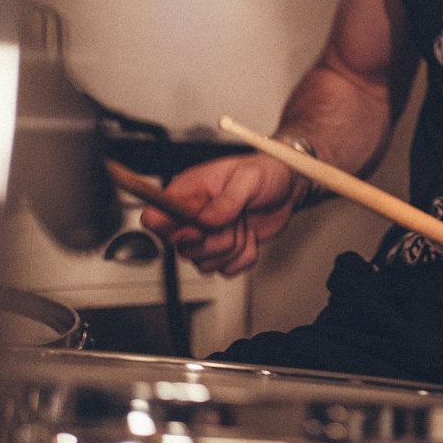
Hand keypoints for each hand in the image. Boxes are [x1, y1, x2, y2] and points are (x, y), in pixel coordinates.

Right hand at [139, 154, 301, 275]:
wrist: (289, 186)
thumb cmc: (265, 173)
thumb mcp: (248, 178)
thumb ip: (226, 200)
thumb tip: (206, 220)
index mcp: (188, 193)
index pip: (154, 216)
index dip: (166, 229)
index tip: (196, 229)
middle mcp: (192, 217)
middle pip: (181, 248)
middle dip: (215, 240)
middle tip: (236, 220)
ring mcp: (207, 236)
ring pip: (204, 263)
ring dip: (232, 248)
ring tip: (244, 224)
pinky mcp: (224, 251)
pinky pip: (226, 270)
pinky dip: (244, 257)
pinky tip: (251, 236)